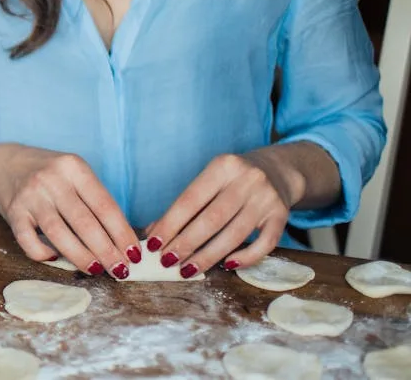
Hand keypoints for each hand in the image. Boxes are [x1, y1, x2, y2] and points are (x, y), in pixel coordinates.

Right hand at [0, 146, 139, 278]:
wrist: (4, 165)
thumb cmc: (50, 175)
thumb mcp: (74, 174)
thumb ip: (93, 200)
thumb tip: (121, 240)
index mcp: (74, 168)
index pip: (105, 206)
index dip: (122, 233)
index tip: (134, 254)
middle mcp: (52, 180)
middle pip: (85, 222)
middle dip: (106, 251)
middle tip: (120, 270)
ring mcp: (31, 196)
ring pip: (59, 233)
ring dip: (80, 256)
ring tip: (96, 270)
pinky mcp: (13, 211)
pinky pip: (28, 240)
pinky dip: (42, 253)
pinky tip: (54, 258)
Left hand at [146, 152, 302, 278]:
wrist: (278, 170)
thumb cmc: (233, 180)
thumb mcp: (209, 181)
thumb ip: (185, 206)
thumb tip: (154, 234)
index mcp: (223, 166)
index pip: (190, 200)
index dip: (170, 224)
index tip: (153, 244)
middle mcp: (247, 180)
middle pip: (211, 219)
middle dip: (186, 243)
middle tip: (167, 261)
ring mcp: (267, 198)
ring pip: (234, 234)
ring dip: (208, 256)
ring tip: (187, 270)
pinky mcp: (282, 215)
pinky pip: (265, 244)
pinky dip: (245, 257)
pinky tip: (227, 265)